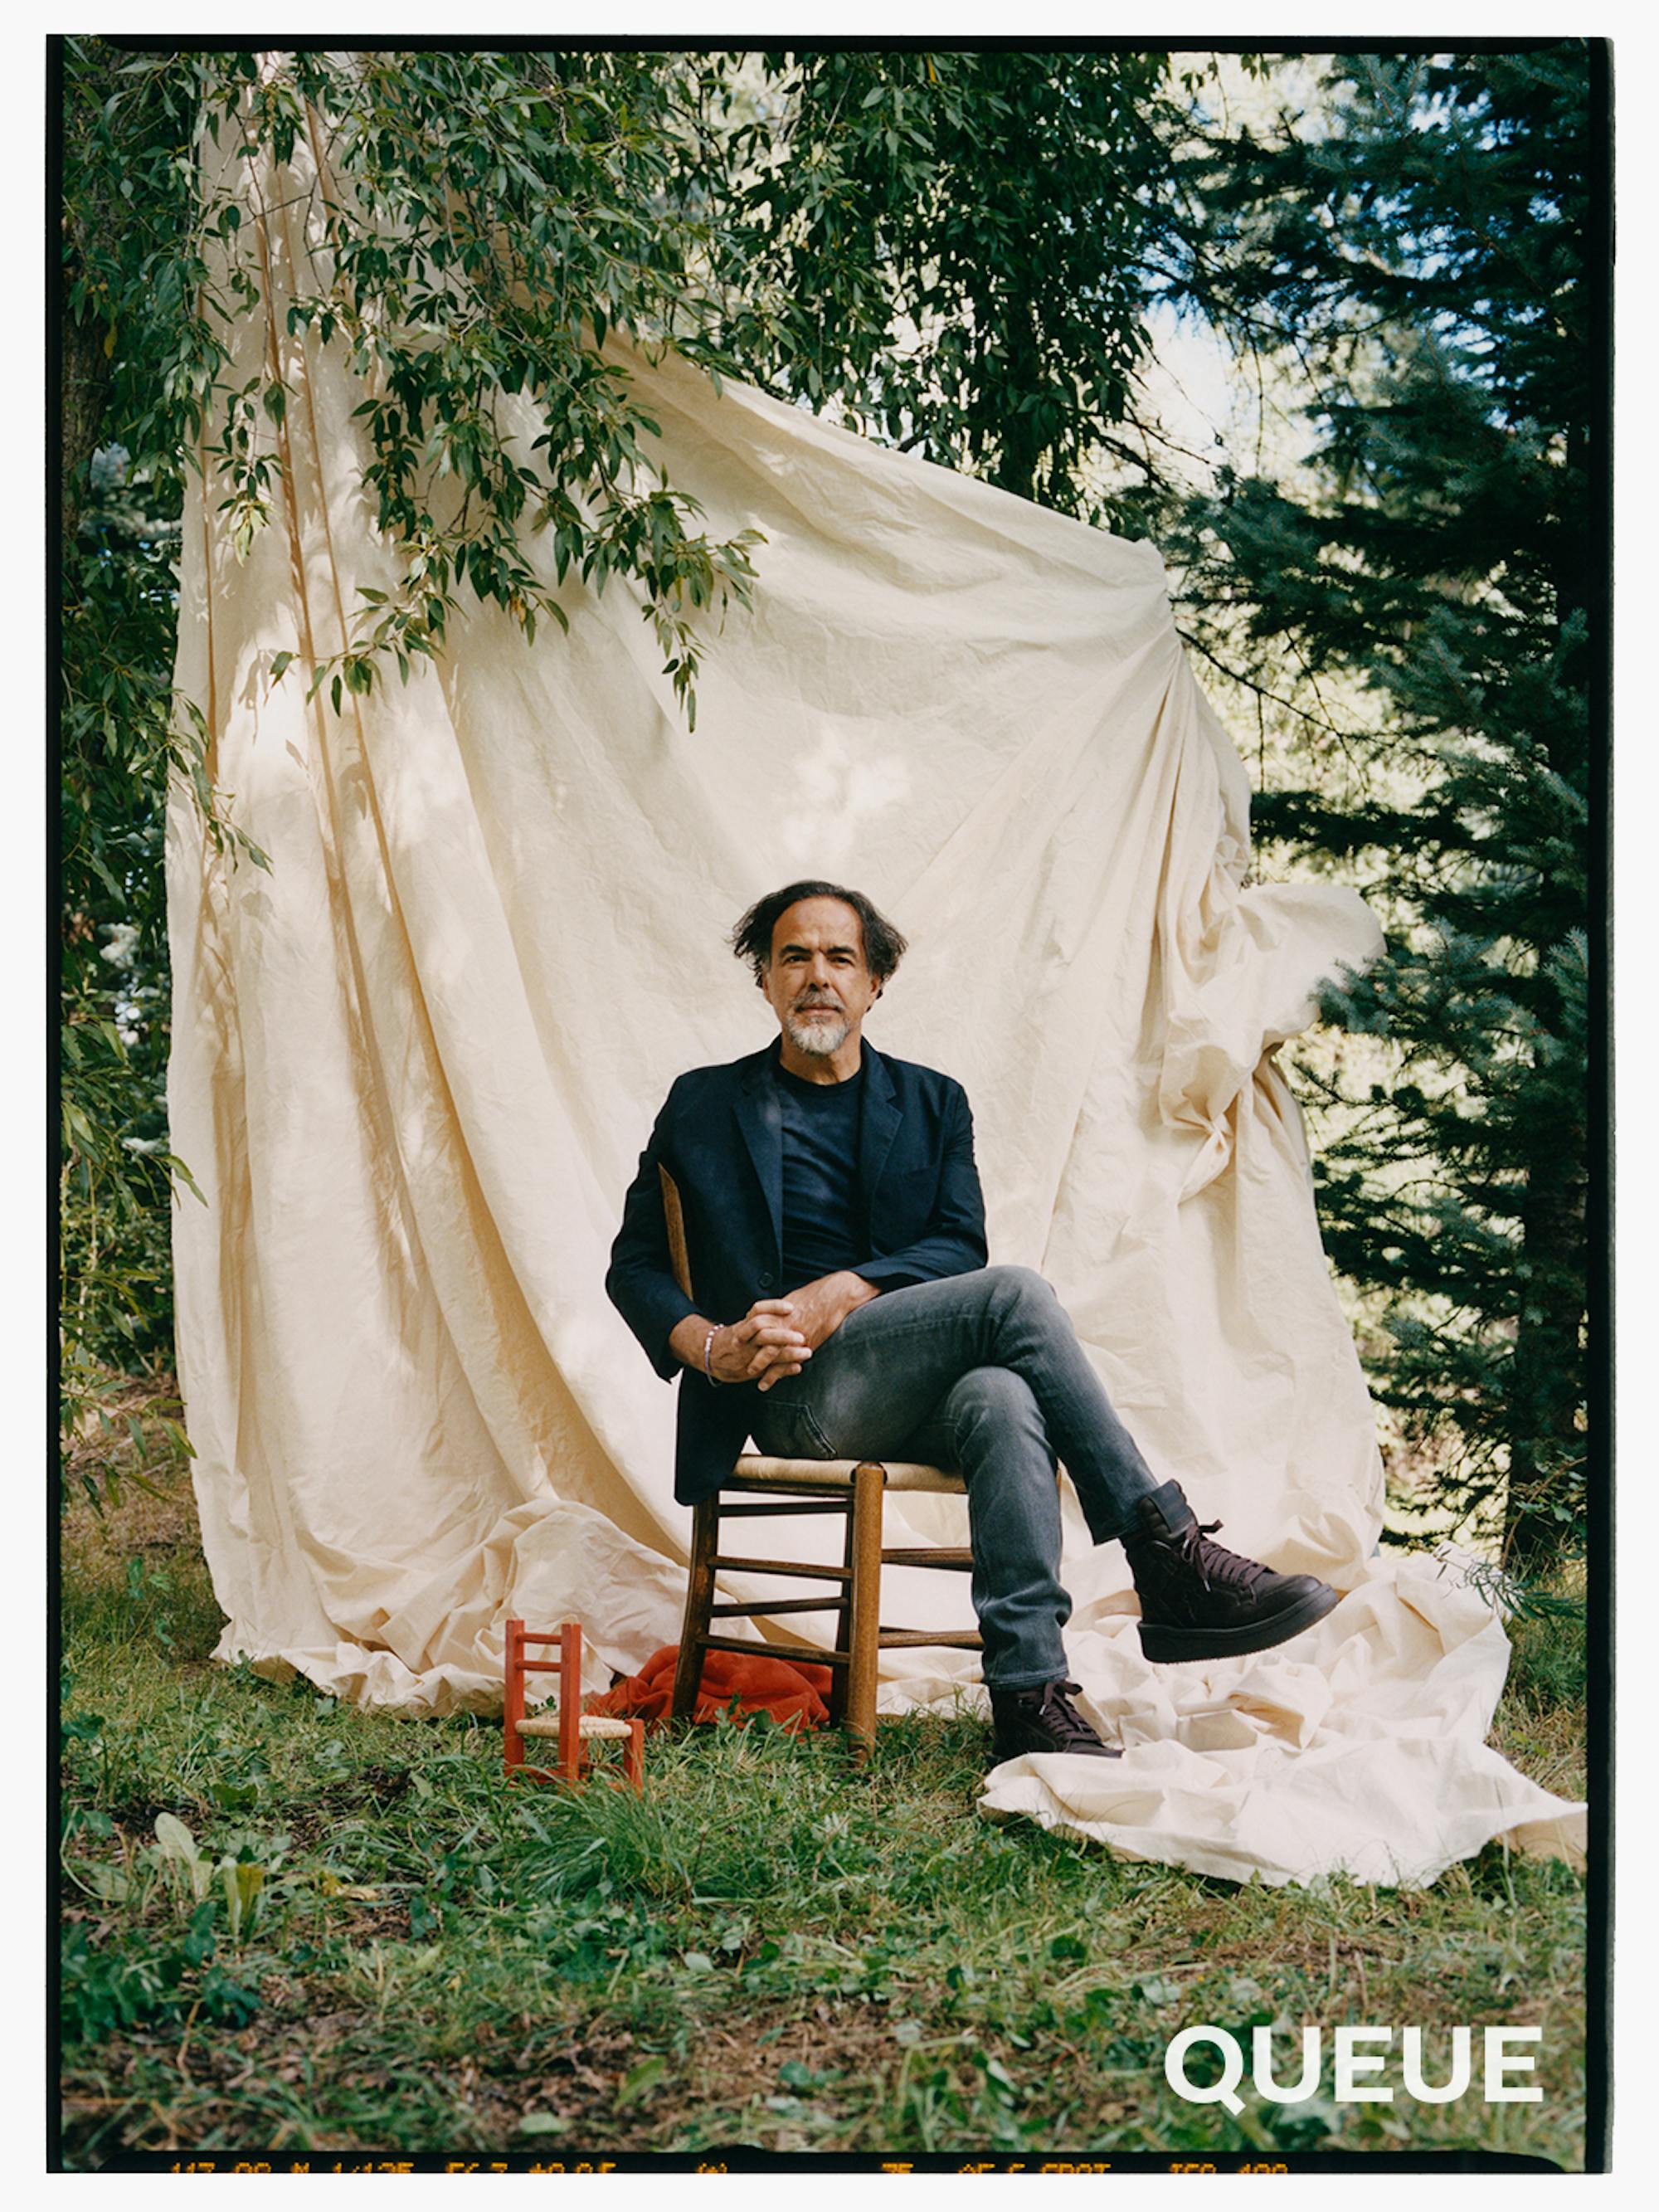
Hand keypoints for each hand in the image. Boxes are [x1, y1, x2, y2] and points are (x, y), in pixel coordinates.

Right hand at [671, 1309, 810, 1387]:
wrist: (713, 1357)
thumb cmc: (737, 1339)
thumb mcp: (746, 1325)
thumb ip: (766, 1318)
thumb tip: (791, 1307)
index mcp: (744, 1324)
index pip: (757, 1311)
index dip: (774, 1307)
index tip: (791, 1307)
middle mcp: (745, 1339)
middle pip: (763, 1334)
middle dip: (783, 1336)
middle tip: (801, 1337)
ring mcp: (748, 1355)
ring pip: (767, 1354)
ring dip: (788, 1354)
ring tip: (806, 1352)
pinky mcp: (750, 1370)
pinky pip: (768, 1371)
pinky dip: (784, 1370)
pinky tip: (797, 1368)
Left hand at [746, 1271, 877, 1388]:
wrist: (834, 1298)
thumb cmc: (814, 1297)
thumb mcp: (791, 1300)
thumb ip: (777, 1311)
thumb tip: (766, 1316)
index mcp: (776, 1311)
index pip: (754, 1324)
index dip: (744, 1334)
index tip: (737, 1342)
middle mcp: (782, 1323)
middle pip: (757, 1338)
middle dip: (748, 1350)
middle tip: (738, 1361)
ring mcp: (793, 1335)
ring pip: (769, 1352)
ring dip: (759, 1364)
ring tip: (751, 1375)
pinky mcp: (804, 1344)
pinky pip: (786, 1362)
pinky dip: (776, 1374)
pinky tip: (768, 1383)